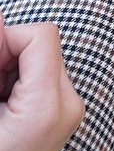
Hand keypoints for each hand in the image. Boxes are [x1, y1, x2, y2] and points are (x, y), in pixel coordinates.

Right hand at [0, 15, 83, 150]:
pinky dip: (19, 82)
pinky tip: (5, 108)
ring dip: (11, 70)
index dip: (7, 40)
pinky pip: (44, 77)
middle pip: (42, 46)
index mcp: (49, 105)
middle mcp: (70, 104)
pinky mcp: (65, 114)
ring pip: (41, 59)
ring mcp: (71, 111)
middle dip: (7, 58)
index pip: (41, 35)